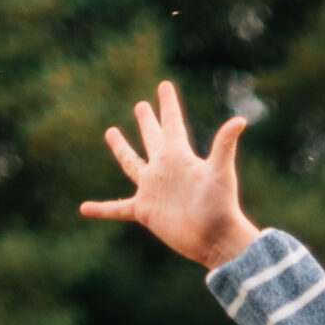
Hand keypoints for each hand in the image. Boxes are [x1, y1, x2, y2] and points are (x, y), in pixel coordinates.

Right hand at [79, 78, 259, 268]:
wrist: (216, 239)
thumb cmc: (221, 205)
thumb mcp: (220, 172)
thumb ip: (225, 145)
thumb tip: (240, 120)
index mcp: (179, 156)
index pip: (172, 123)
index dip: (168, 104)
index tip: (164, 85)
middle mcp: (164, 169)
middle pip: (152, 139)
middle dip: (146, 121)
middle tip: (140, 105)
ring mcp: (153, 190)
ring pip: (132, 165)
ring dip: (121, 149)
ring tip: (111, 132)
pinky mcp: (145, 212)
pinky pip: (118, 209)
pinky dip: (102, 210)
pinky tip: (84, 209)